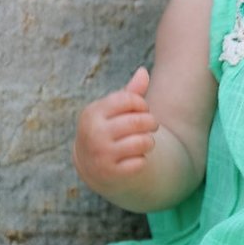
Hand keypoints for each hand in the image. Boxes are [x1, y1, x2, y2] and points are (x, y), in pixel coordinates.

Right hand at [73, 68, 159, 191]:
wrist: (93, 164)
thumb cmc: (109, 129)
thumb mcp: (115, 110)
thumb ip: (130, 93)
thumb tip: (143, 71)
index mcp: (92, 113)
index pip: (129, 99)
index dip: (142, 104)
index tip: (142, 110)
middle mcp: (93, 132)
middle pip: (140, 121)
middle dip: (151, 123)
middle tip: (149, 126)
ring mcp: (100, 154)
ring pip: (143, 142)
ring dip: (149, 142)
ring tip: (143, 142)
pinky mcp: (109, 173)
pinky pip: (140, 163)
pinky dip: (142, 160)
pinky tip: (134, 159)